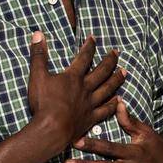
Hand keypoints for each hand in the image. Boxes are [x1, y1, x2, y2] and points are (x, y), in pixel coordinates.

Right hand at [27, 32, 125, 152]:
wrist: (51, 129)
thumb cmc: (43, 103)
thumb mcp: (37, 76)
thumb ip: (38, 55)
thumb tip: (38, 34)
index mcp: (73, 77)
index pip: (84, 57)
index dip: (89, 46)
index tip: (94, 38)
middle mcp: (86, 88)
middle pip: (101, 72)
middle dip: (109, 60)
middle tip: (116, 52)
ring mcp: (90, 104)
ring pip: (108, 89)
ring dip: (116, 79)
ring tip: (124, 72)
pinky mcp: (91, 118)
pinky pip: (106, 110)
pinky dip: (113, 104)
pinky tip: (119, 100)